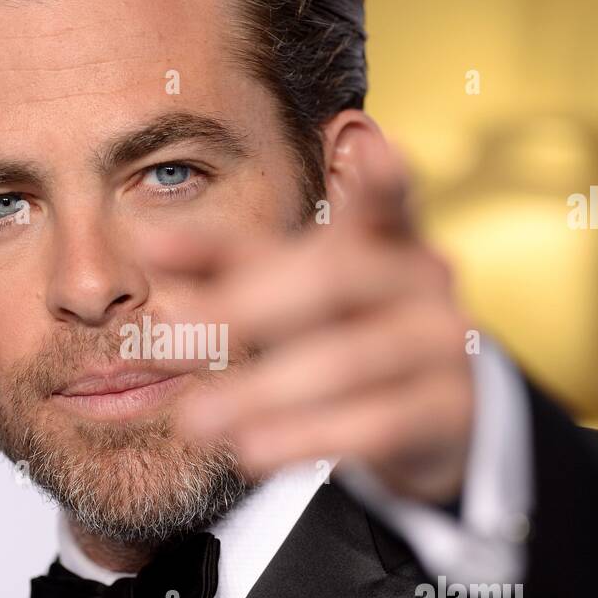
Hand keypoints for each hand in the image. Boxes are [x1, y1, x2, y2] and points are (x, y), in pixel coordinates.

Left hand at [142, 138, 475, 503]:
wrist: (432, 415)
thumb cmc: (344, 328)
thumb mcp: (288, 290)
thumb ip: (226, 265)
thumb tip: (148, 242)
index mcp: (385, 237)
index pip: (385, 199)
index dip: (381, 178)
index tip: (371, 144)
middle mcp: (422, 278)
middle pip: (333, 280)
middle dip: (243, 308)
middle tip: (168, 340)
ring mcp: (443, 343)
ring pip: (351, 361)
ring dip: (263, 391)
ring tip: (194, 421)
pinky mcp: (449, 410)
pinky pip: (377, 425)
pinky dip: (306, 438)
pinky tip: (251, 452)